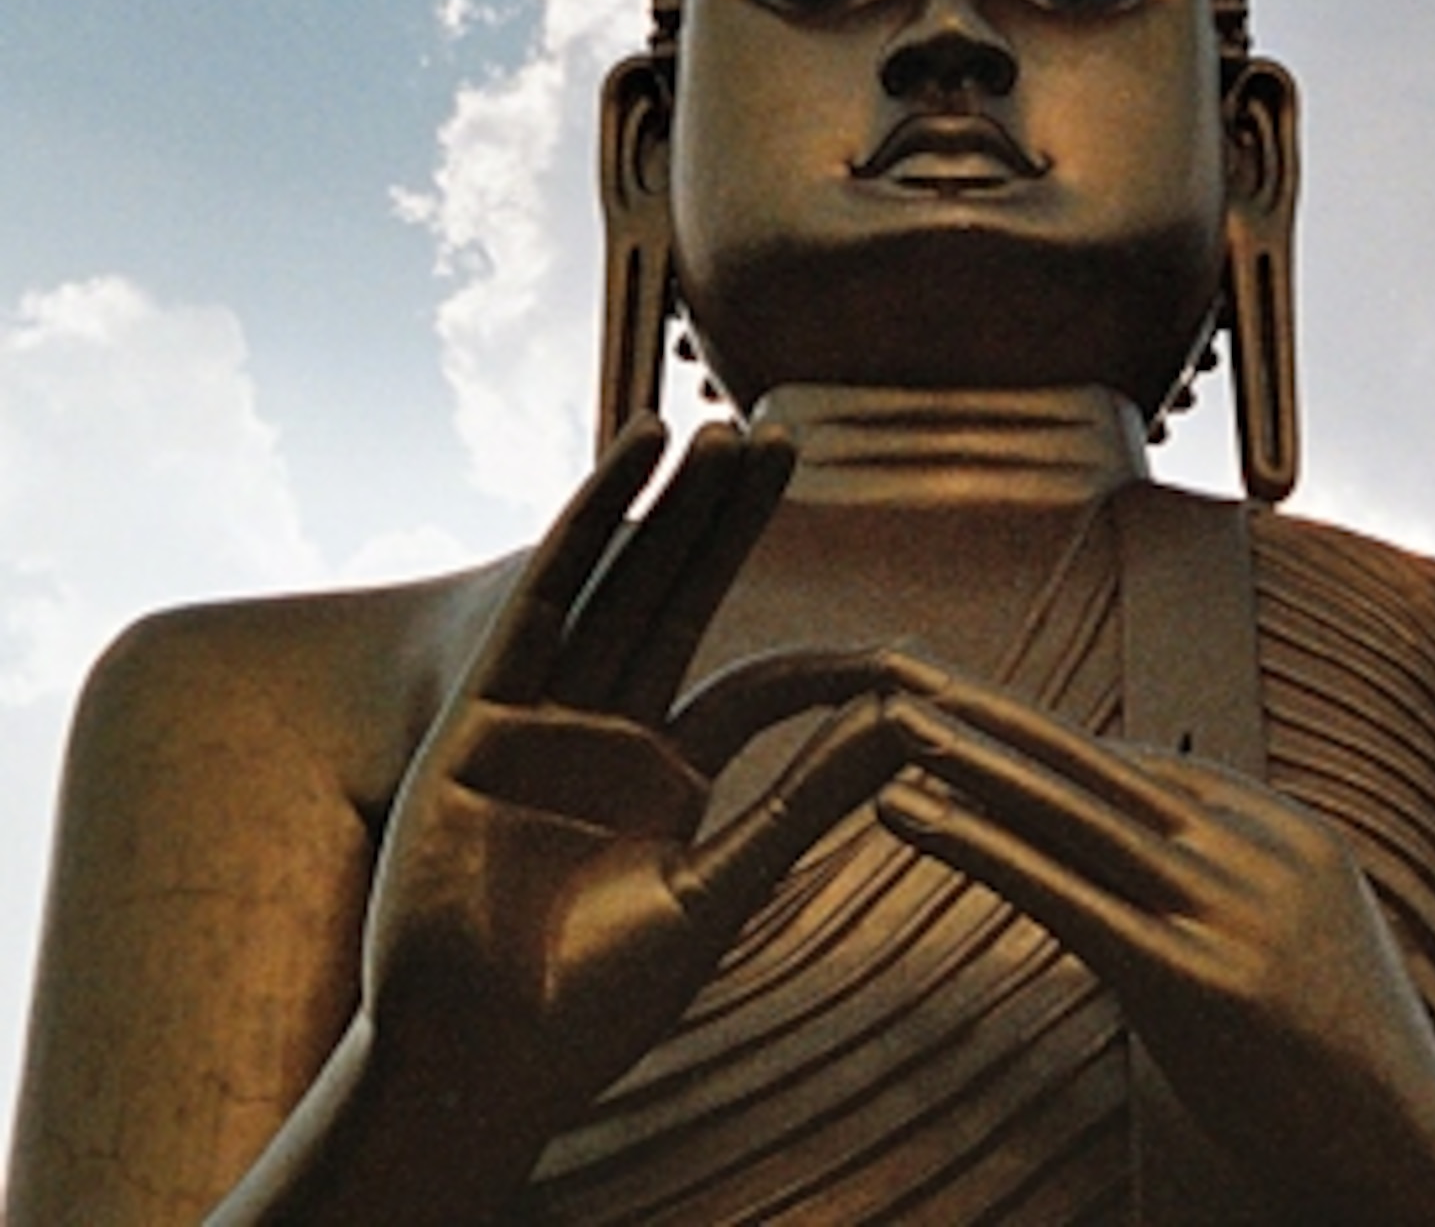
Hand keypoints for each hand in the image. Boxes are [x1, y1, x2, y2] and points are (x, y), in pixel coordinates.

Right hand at [359, 420, 909, 1172]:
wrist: (475, 1062)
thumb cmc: (591, 1008)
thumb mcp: (717, 894)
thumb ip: (804, 803)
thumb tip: (905, 724)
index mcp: (666, 783)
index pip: (755, 687)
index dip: (821, 661)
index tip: (895, 653)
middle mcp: (608, 737)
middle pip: (683, 601)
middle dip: (729, 522)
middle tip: (782, 435)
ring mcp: (546, 719)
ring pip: (623, 584)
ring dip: (668, 504)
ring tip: (716, 426)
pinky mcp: (485, 713)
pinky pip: (548, 597)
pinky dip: (590, 521)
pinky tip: (633, 456)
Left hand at [873, 669, 1434, 1226]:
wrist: (1419, 1154)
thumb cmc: (1349, 1070)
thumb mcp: (1306, 941)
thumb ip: (1238, 883)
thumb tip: (1155, 852)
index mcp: (1285, 832)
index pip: (1142, 763)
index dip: (1045, 734)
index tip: (968, 700)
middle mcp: (1256, 851)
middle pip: (1097, 762)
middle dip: (995, 713)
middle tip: (906, 668)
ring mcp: (1228, 911)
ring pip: (1073, 811)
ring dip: (974, 761)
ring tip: (895, 724)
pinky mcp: (1194, 981)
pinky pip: (1066, 896)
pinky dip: (984, 845)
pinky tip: (920, 816)